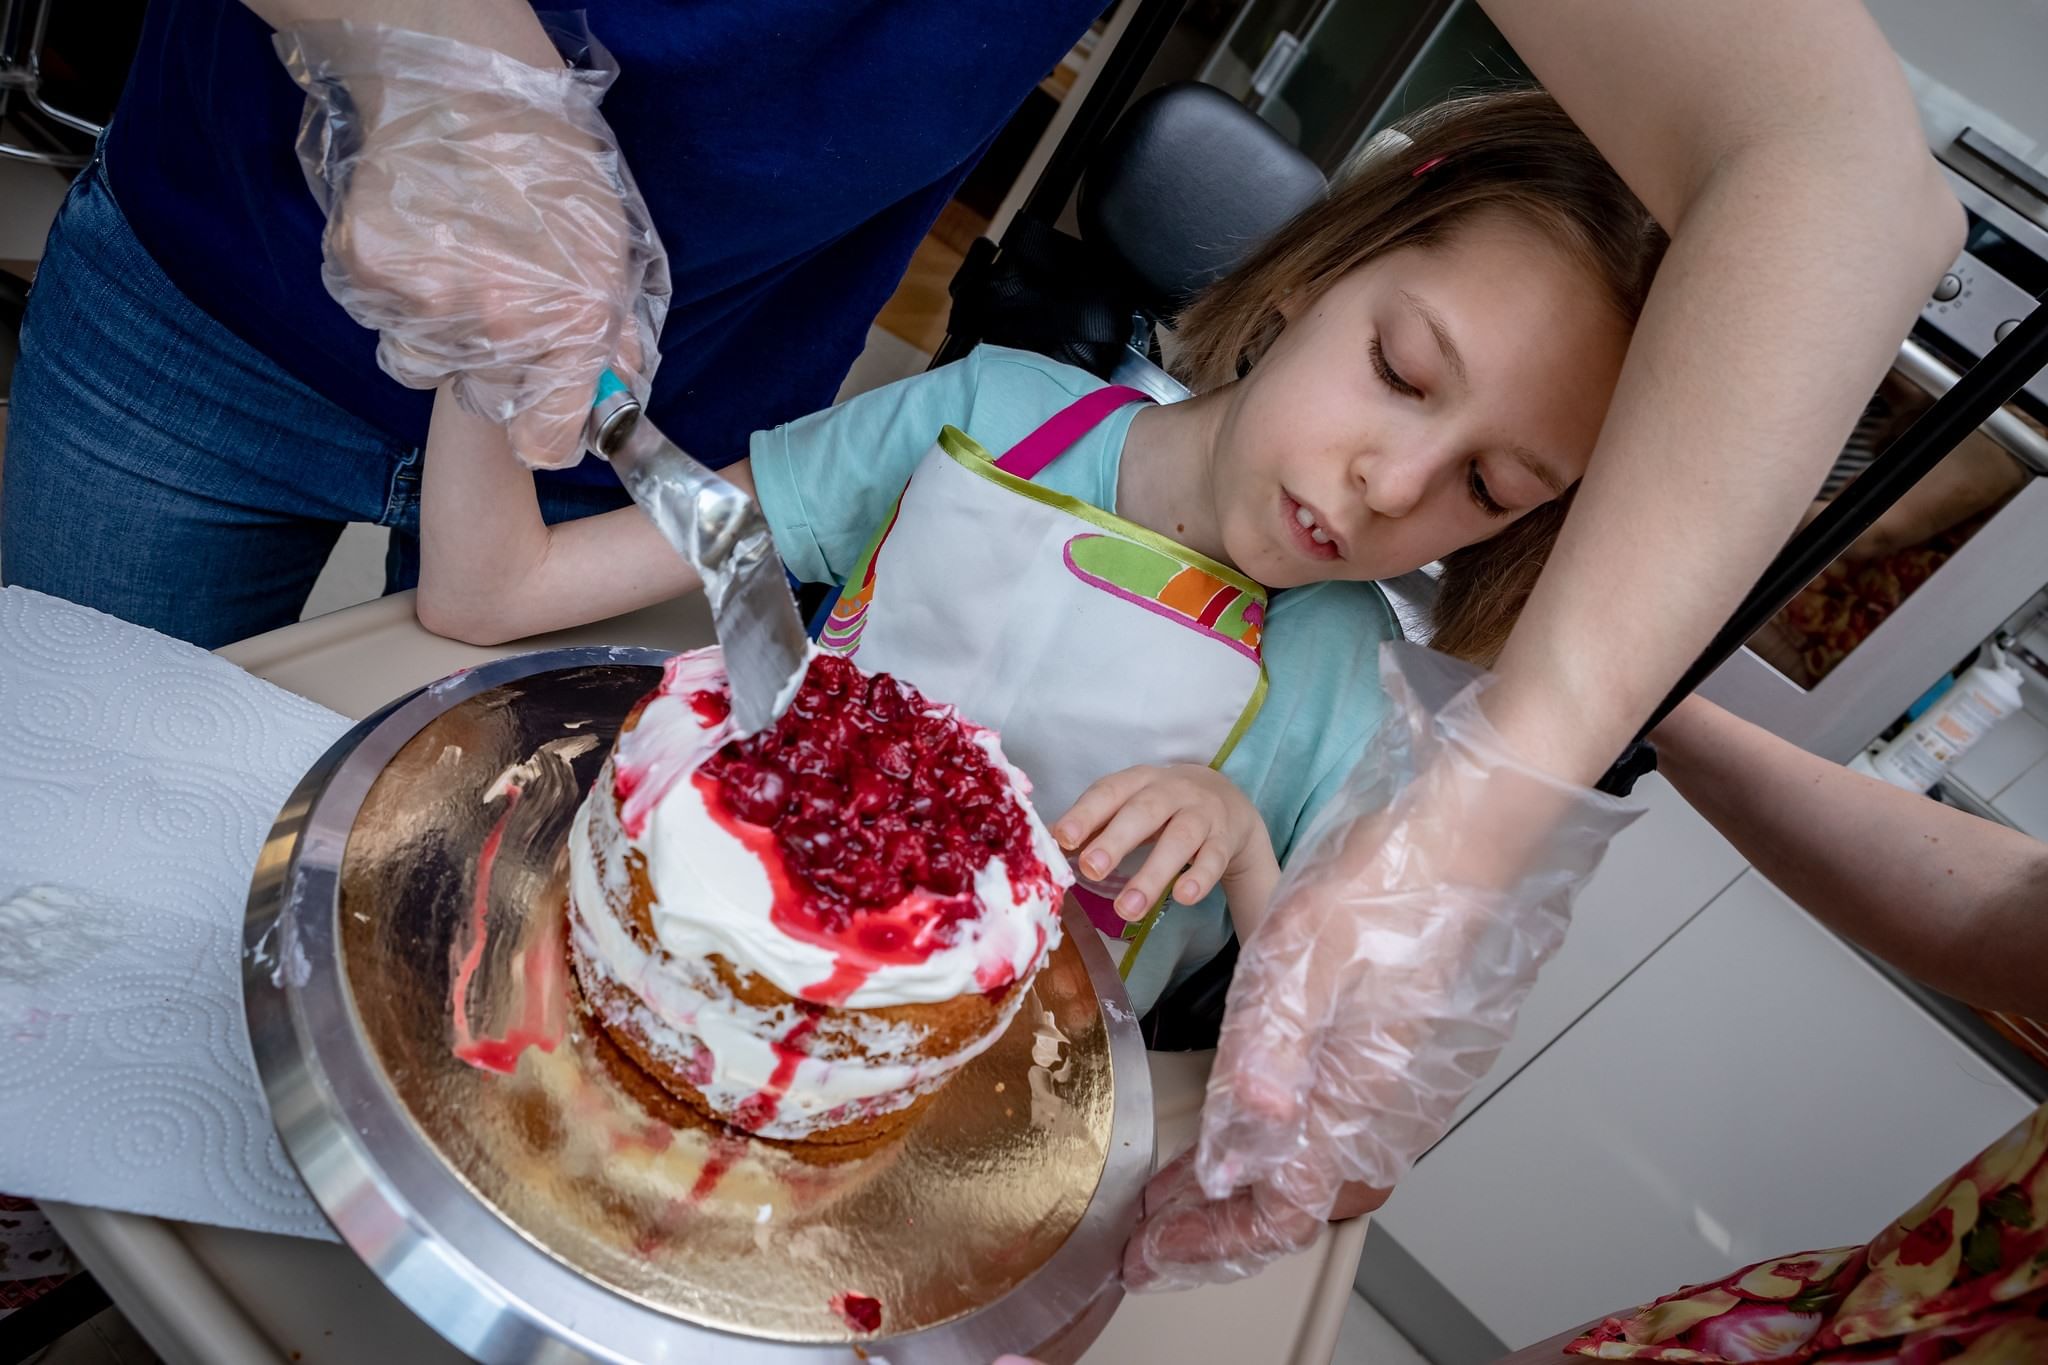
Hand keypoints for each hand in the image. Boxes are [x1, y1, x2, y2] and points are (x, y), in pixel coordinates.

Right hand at [276, 21, 669, 467]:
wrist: (464, 78)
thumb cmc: (551, 158)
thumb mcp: (612, 245)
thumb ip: (612, 331)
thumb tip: (614, 386)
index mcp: (572, 323)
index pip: (544, 444)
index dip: (546, 429)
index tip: (545, 410)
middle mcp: (497, 323)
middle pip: (484, 403)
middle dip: (497, 370)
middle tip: (503, 306)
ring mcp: (424, 301)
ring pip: (425, 362)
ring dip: (442, 333)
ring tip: (460, 262)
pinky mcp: (368, 270)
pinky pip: (383, 316)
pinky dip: (400, 293)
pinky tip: (422, 240)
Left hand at [1053, 765, 1274, 920]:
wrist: (1228, 800)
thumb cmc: (1163, 806)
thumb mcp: (1131, 803)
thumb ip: (1095, 822)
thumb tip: (1049, 844)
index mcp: (1139, 780)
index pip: (1108, 792)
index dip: (1085, 815)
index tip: (1063, 839)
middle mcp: (1172, 791)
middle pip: (1144, 812)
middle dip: (1116, 841)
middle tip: (1091, 870)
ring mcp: (1202, 814)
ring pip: (1179, 840)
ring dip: (1152, 875)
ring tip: (1128, 909)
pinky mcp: (1224, 840)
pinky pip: (1213, 859)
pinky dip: (1199, 878)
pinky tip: (1183, 897)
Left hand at [1126, 642, 1638, 1289]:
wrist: (1461, 834)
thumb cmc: (1385, 885)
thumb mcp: (1303, 958)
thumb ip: (1270, 1056)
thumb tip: (1237, 1150)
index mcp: (1360, 1094)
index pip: (1283, 1209)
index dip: (1212, 1241)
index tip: (1150, 1252)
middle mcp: (1383, 1106)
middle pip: (1296, 1203)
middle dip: (1218, 1228)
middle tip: (1150, 1233)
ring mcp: (1393, 1083)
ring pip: (1312, 1169)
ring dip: (1245, 1190)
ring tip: (1179, 1190)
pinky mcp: (1392, 1054)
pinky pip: (1330, 1130)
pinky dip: (1275, 1148)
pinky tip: (1242, 1125)